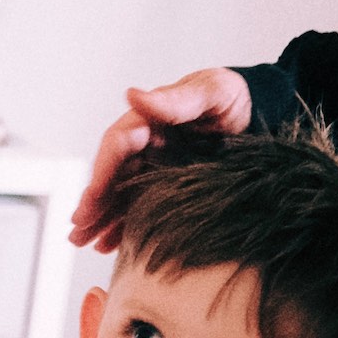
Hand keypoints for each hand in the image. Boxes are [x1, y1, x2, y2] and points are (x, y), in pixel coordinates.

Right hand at [69, 66, 250, 246]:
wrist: (261, 111)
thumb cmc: (232, 96)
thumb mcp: (210, 92)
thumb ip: (175, 99)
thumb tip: (132, 95)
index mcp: (149, 120)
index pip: (116, 147)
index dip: (101, 173)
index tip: (91, 199)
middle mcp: (146, 145)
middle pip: (113, 175)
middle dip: (93, 204)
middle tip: (77, 231)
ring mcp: (156, 167)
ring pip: (121, 194)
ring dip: (102, 219)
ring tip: (84, 242)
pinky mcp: (169, 186)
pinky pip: (142, 206)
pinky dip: (125, 226)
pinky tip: (111, 245)